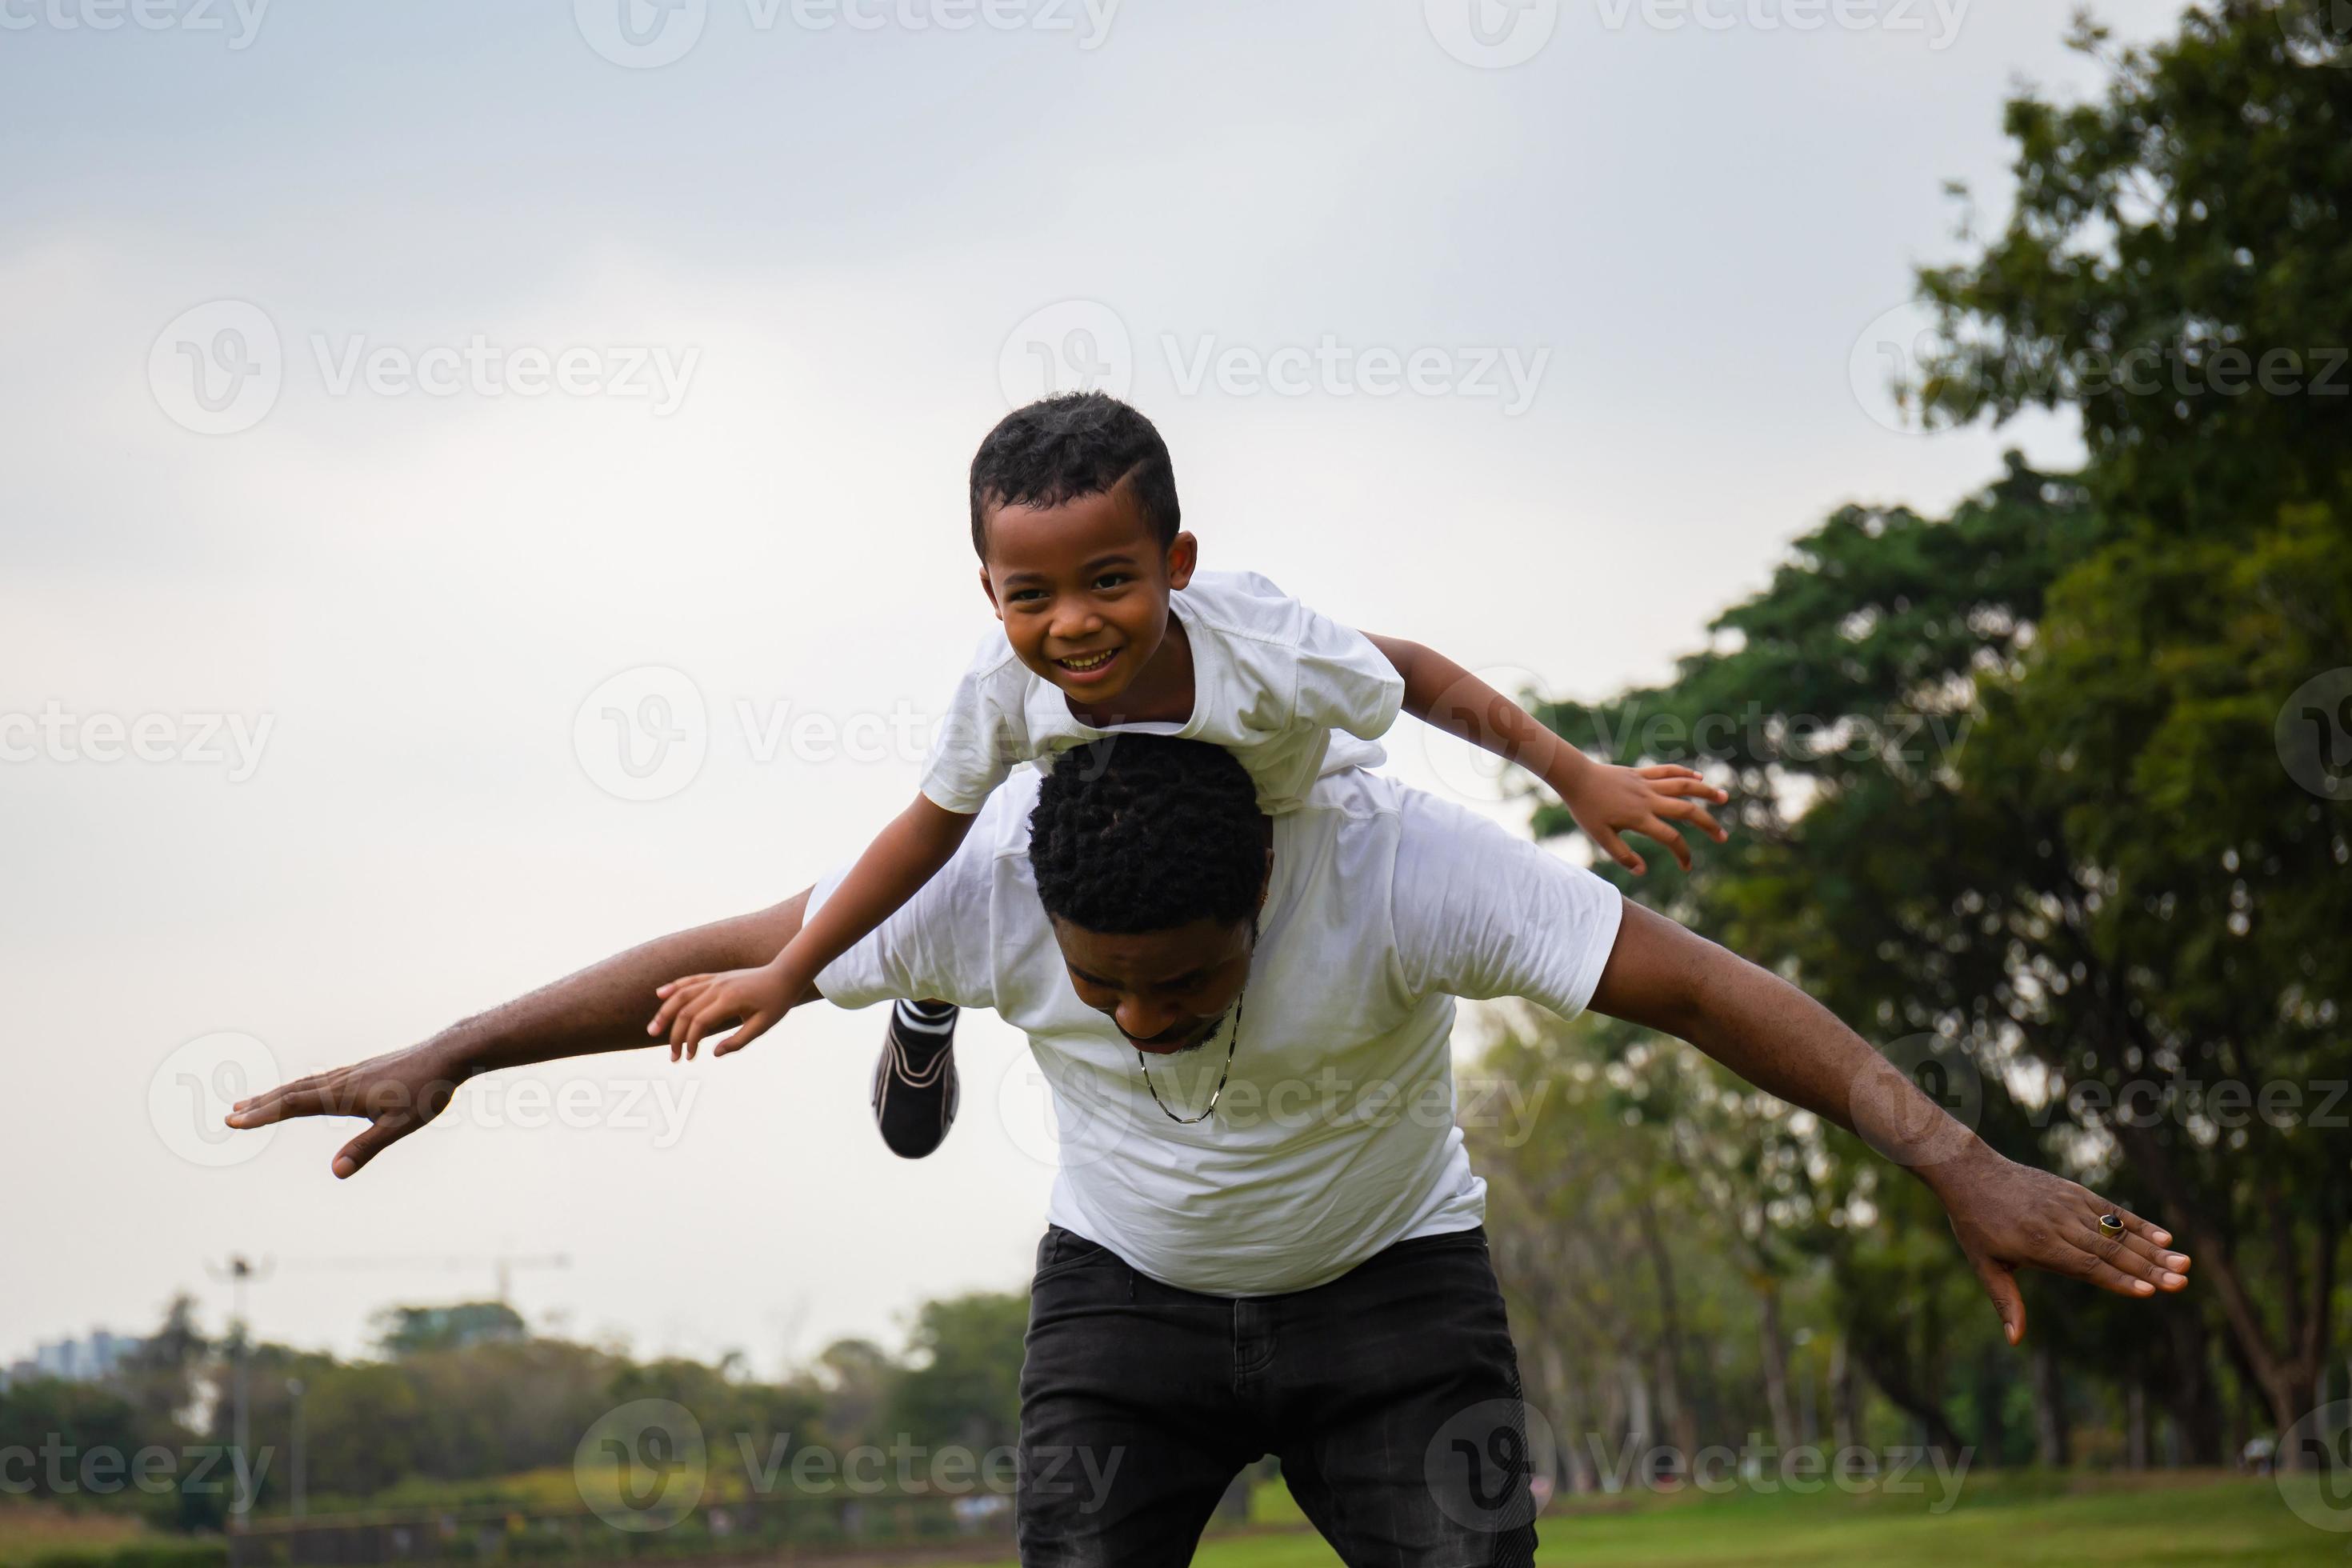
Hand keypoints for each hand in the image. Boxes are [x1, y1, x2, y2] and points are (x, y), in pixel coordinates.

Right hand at [222, 1039, 468, 1178]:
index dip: (263, 1114)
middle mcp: (342, 1080)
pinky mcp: (363, 1071)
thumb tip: (336, 1171)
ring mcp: (351, 1073)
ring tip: (253, 1103)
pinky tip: (302, 1092)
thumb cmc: (427, 1091)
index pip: (294, 1105)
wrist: (448, 1054)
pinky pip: (320, 1080)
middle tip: (230, 1116)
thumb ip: (367, 1148)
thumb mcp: (399, 1126)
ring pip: (305, 1084)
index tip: (234, 1121)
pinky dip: (300, 1088)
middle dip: (260, 1106)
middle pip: (292, 1093)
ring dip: (276, 1095)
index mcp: (344, 1095)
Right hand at [649, 958, 798, 1060]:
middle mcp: (718, 987)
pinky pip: (690, 981)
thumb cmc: (776, 1002)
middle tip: (672, 1057)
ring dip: (665, 1012)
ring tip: (653, 1029)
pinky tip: (660, 994)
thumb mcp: (763, 1025)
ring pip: (682, 994)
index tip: (689, 1058)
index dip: (690, 1042)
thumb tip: (714, 1053)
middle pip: (686, 1010)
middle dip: (675, 1035)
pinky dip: (674, 987)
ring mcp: (715, 980)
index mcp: (729, 1000)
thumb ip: (739, 1041)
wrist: (785, 975)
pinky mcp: (716, 977)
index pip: (699, 1022)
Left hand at [1558, 762, 1728, 873]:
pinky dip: (1684, 773)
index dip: (1683, 854)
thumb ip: (1622, 855)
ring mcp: (1646, 784)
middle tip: (1723, 836)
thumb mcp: (1600, 837)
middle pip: (1687, 811)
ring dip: (1706, 791)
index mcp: (1639, 818)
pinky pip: (1667, 771)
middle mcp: (1648, 800)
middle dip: (1708, 825)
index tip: (1687, 867)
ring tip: (1724, 797)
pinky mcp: (1641, 773)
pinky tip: (1698, 776)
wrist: (1575, 777)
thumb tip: (1644, 871)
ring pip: (1683, 786)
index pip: (1671, 838)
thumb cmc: (1585, 809)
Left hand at [1929, 1143, 2192, 1344]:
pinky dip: (2137, 1223)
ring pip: (2116, 1230)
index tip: (2149, 1291)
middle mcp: (2058, 1223)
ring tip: (2183, 1263)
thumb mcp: (1984, 1264)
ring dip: (2152, 1248)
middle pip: (2110, 1250)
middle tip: (2181, 1283)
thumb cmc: (1975, 1223)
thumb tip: (2015, 1340)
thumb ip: (2005, 1301)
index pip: (2086, 1266)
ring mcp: (2068, 1204)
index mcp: (2038, 1244)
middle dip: (2148, 1268)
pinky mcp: (2073, 1191)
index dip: (2118, 1280)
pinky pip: (2110, 1210)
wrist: (1969, 1171)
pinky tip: (2163, 1236)